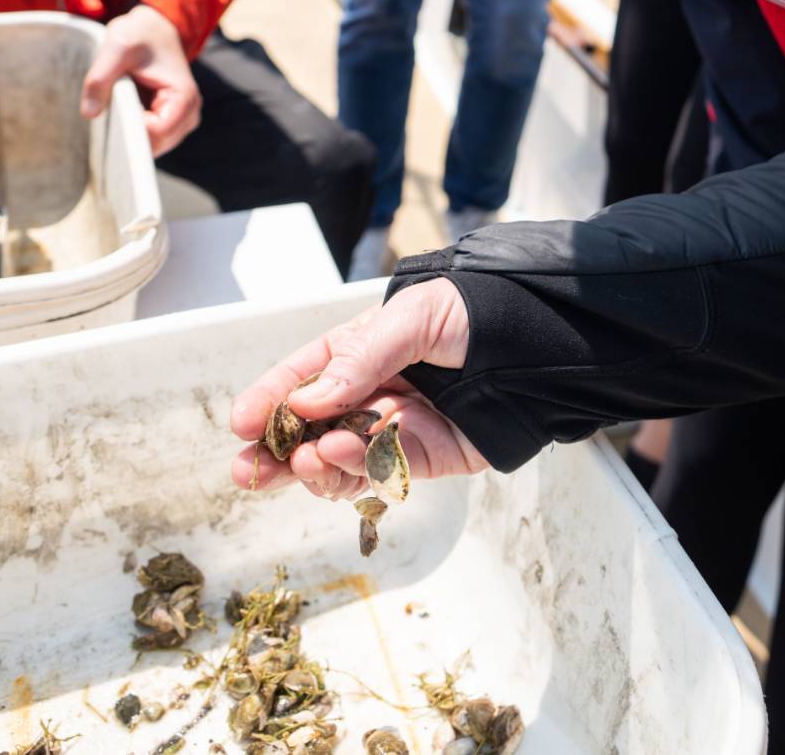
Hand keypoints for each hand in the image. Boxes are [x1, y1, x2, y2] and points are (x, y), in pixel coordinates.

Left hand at [79, 3, 200, 155]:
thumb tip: (89, 114)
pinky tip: (120, 110)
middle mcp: (189, 115)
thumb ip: (100, 79)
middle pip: (153, 146)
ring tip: (115, 105)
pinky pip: (148, 139)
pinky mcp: (169, 123)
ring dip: (128, 131)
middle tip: (106, 108)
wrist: (154, 29)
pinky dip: (131, 129)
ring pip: (149, 146)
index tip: (107, 113)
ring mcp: (181, 122)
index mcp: (183, 98)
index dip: (129, 130)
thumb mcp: (116, 48)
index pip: (156, 135)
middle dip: (127, 133)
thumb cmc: (140, 35)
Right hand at [228, 278, 485, 497]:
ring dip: (314, 466)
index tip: (240, 423)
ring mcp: (396, 428)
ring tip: (305, 462)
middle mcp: (373, 392)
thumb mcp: (413, 316)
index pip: (304, 377)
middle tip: (248, 471)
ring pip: (338, 460)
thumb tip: (306, 402)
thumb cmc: (476, 313)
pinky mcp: (425, 459)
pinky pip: (380, 471)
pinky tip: (342, 457)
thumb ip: (360, 358)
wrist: (545, 344)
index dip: (270, 399)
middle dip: (277, 451)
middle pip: (311, 430)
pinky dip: (356, 469)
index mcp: (362, 351)